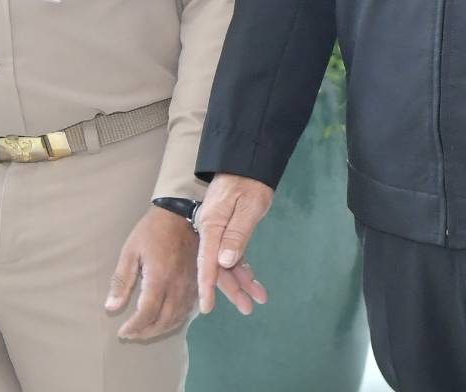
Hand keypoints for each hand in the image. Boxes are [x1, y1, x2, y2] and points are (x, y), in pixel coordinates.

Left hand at [105, 207, 200, 340]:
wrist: (180, 214)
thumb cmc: (152, 231)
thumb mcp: (130, 251)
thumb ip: (121, 281)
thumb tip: (111, 308)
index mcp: (159, 277)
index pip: (147, 313)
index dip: (134, 327)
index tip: (122, 332)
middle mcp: (177, 285)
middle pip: (163, 320)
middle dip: (146, 332)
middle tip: (132, 334)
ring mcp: (190, 285)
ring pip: (177, 318)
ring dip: (160, 329)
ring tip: (145, 330)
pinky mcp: (197, 282)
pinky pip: (188, 310)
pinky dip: (175, 320)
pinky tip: (164, 320)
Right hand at [195, 174, 275, 314]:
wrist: (247, 158)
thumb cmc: (249, 181)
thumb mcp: (248, 207)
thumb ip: (236, 234)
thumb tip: (224, 262)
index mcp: (211, 225)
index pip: (206, 261)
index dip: (207, 285)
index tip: (207, 307)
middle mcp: (210, 229)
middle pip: (217, 265)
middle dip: (232, 288)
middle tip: (248, 308)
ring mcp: (217, 228)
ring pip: (226, 260)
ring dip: (241, 279)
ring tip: (258, 298)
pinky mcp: (227, 226)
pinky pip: (232, 250)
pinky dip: (242, 265)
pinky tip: (252, 279)